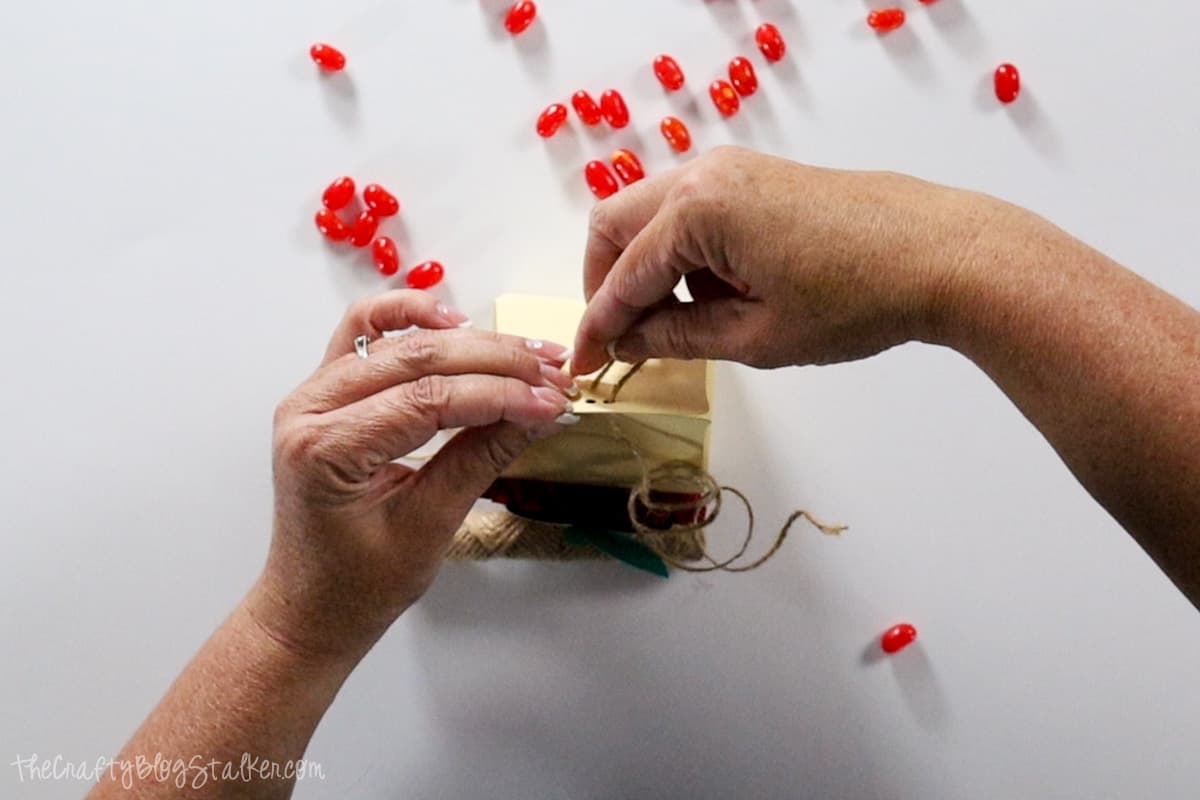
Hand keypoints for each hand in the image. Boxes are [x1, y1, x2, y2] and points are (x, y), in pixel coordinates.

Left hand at [249, 291, 575, 660]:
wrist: (312, 606)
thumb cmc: (357, 583)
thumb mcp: (430, 526)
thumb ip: (480, 458)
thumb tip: (539, 414)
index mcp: (325, 449)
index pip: (427, 400)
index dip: (499, 394)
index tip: (552, 400)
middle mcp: (310, 408)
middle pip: (416, 358)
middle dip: (495, 362)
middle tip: (553, 375)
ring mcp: (315, 394)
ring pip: (398, 338)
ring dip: (469, 340)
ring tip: (526, 353)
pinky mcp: (330, 391)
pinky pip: (367, 333)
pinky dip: (411, 318)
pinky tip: (457, 322)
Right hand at [572, 146, 990, 373]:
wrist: (942, 253)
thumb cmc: (858, 297)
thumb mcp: (756, 336)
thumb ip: (679, 336)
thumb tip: (630, 342)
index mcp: (698, 211)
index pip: (622, 276)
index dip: (599, 327)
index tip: (584, 365)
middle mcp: (705, 174)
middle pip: (615, 225)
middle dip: (606, 283)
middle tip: (620, 338)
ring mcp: (731, 168)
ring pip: (650, 214)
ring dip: (647, 267)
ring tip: (685, 324)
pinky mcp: (755, 176)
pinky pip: (690, 210)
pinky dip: (684, 252)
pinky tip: (720, 294)